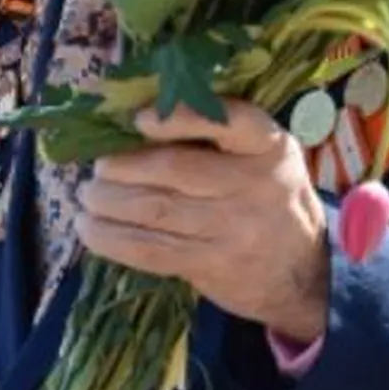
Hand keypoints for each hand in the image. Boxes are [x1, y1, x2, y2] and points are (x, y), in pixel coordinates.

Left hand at [75, 103, 330, 339]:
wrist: (303, 272)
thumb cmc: (268, 197)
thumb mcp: (263, 155)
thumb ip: (218, 134)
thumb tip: (135, 120)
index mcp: (268, 145)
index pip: (228, 121)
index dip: (179, 117)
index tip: (139, 119)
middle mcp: (253, 184)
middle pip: (174, 170)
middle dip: (121, 167)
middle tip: (97, 168)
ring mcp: (232, 228)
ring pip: (155, 210)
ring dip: (108, 202)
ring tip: (86, 196)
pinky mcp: (211, 263)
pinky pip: (151, 249)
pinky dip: (112, 238)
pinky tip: (89, 228)